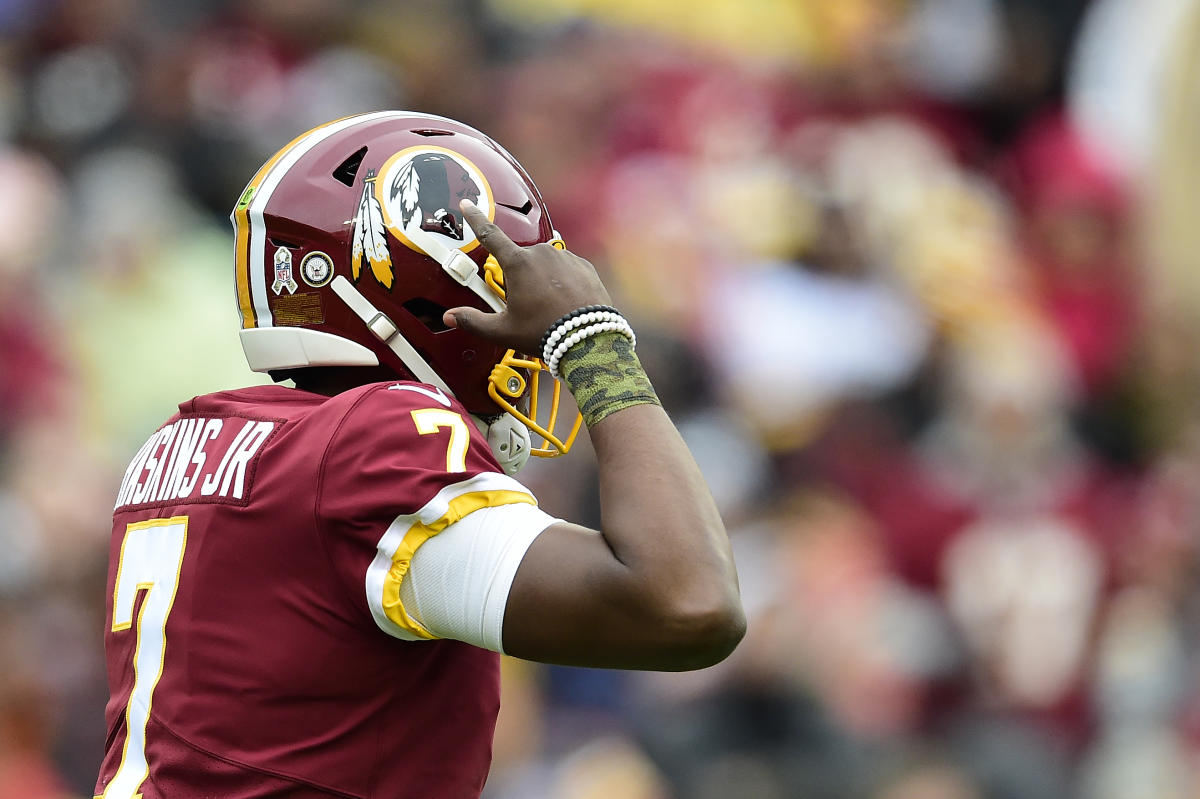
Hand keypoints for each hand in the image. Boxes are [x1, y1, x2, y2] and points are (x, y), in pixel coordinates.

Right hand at [443, 199, 612, 355]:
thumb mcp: (503, 330)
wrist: (589, 338)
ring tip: (548, 307)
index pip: (489, 235)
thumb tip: (451, 317)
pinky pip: (566, 270)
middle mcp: (542, 253)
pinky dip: (562, 283)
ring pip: (544, 266)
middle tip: (526, 306)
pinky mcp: (584, 266)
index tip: (467, 204)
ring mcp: (565, 257)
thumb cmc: (545, 332)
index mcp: (518, 263)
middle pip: (520, 261)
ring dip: (541, 280)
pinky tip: (564, 303)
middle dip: (519, 279)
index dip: (475, 219)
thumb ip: (474, 321)